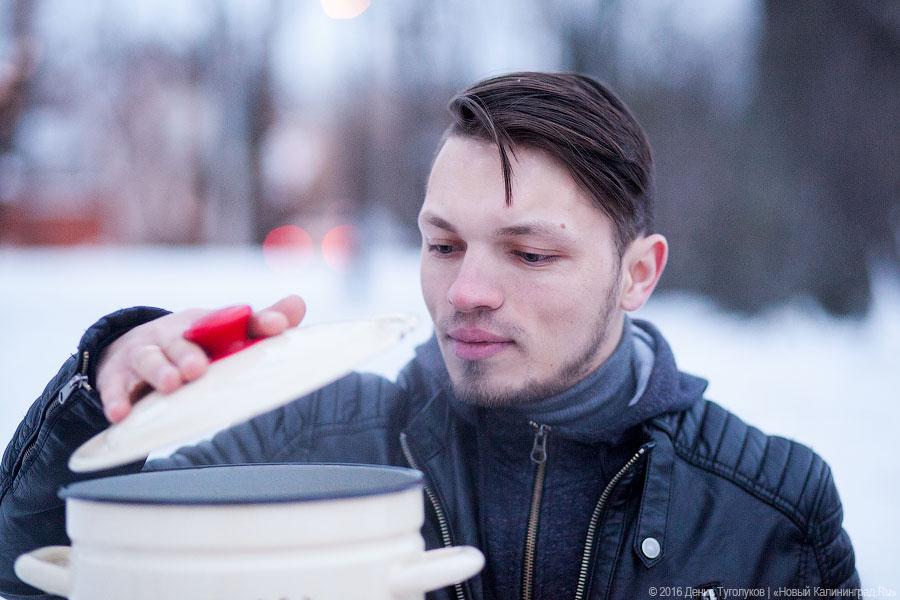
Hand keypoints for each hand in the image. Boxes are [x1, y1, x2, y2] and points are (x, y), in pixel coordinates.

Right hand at [95, 295, 305, 422]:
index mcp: (206, 323)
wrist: (132, 348)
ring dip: (160, 371)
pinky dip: (117, 399)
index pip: (237, 320)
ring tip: (172, 384)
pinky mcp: (117, 376)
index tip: (278, 325)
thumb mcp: (223, 334)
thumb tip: (298, 304)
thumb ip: (259, 325)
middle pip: (184, 341)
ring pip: (150, 360)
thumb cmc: (193, 343)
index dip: (259, 322)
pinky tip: (122, 414)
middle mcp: (174, 334)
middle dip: (191, 353)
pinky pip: (115, 387)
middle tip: (200, 367)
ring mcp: (144, 354)